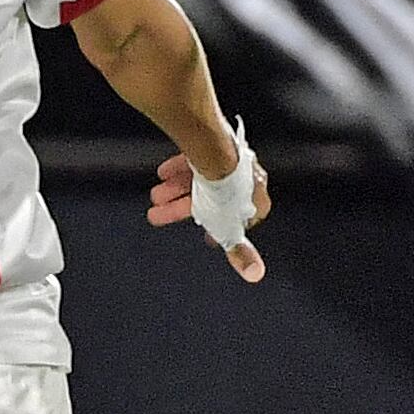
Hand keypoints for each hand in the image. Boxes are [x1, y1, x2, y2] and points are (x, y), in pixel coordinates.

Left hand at [147, 151, 268, 282]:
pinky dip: (177, 169)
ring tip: (156, 199)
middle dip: (186, 208)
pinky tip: (162, 176)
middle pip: (212, 197)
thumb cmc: (225, 193)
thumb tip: (255, 275)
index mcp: (256, 195)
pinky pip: (193, 157)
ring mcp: (228, 155)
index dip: (223, 227)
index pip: (243, 216)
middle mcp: (245, 174)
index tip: (208, 235)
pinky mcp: (212, 139)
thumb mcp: (229, 228)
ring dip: (175, 191)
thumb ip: (240, 252)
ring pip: (198, 178)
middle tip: (163, 215)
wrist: (216, 155)